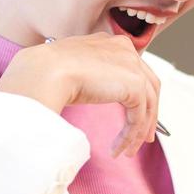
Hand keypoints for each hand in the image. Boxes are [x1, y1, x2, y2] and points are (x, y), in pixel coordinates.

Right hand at [0, 33, 160, 157]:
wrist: (44, 72)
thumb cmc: (47, 71)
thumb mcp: (75, 69)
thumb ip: (92, 76)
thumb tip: (92, 91)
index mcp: (112, 43)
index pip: (135, 70)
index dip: (139, 95)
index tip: (135, 115)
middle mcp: (126, 50)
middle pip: (149, 85)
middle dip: (149, 113)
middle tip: (143, 136)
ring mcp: (132, 66)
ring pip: (147, 104)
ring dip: (139, 131)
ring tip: (128, 150)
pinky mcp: (134, 85)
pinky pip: (138, 117)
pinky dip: (130, 136)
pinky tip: (118, 149)